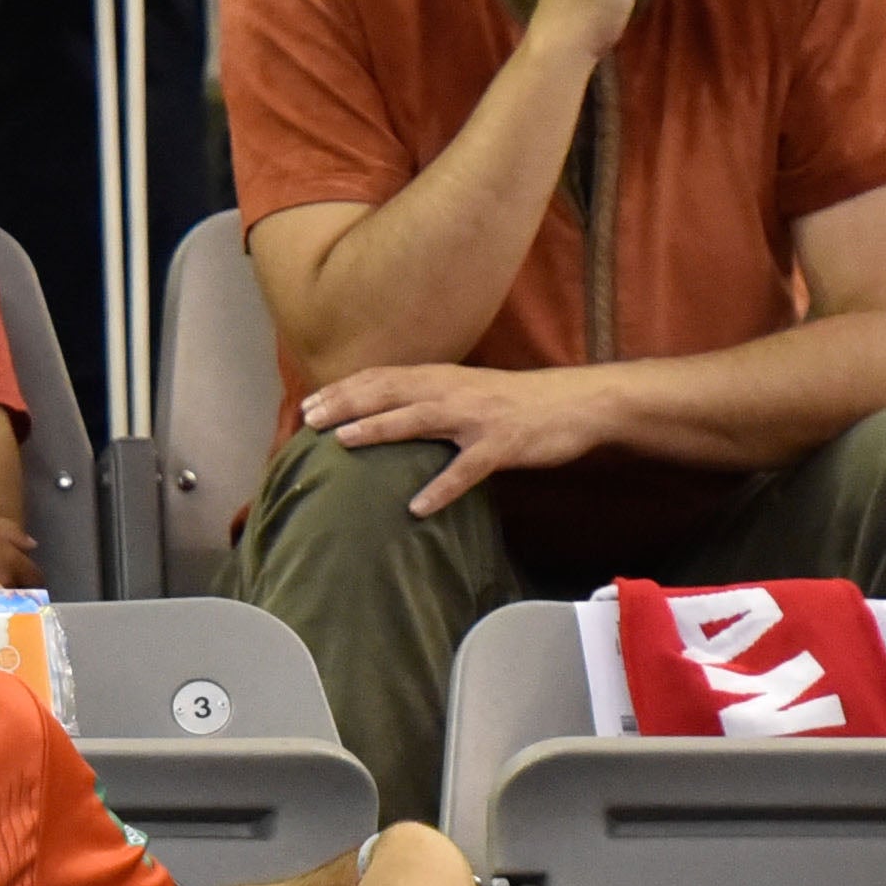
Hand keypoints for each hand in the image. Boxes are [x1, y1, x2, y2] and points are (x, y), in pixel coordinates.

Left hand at [294, 360, 600, 518]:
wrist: (576, 403)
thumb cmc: (518, 403)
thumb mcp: (469, 391)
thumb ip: (431, 399)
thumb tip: (389, 415)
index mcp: (442, 378)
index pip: (383, 378)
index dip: (344, 388)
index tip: (309, 403)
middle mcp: (453, 391)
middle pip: (390, 393)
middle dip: (347, 404)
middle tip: (309, 420)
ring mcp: (476, 418)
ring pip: (419, 419)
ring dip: (379, 429)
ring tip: (343, 443)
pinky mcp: (501, 445)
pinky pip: (467, 470)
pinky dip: (441, 488)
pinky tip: (417, 507)